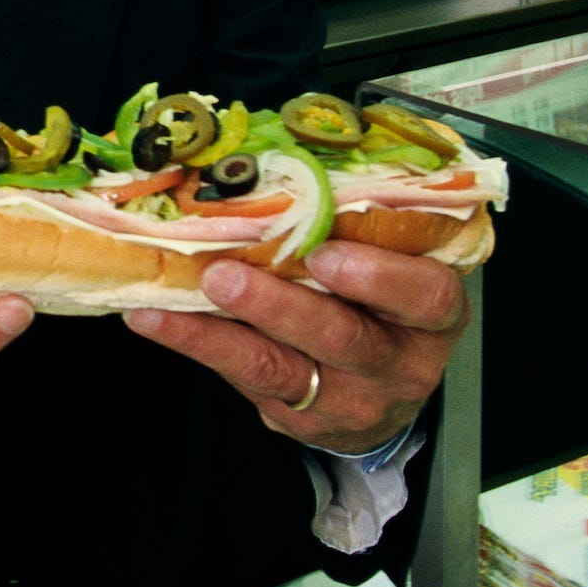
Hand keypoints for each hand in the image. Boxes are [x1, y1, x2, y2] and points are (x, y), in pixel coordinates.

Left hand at [125, 241, 468, 454]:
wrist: (381, 391)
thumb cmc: (383, 305)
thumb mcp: (396, 266)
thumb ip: (360, 230)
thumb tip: (276, 168)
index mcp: (430, 316)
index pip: (425, 298)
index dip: (378, 277)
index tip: (325, 253)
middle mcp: (397, 365)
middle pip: (342, 339)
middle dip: (278, 307)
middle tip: (224, 275)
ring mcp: (347, 400)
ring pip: (279, 369)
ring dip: (216, 335)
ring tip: (166, 305)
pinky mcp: (298, 418)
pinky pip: (243, 381)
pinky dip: (197, 346)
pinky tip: (157, 320)